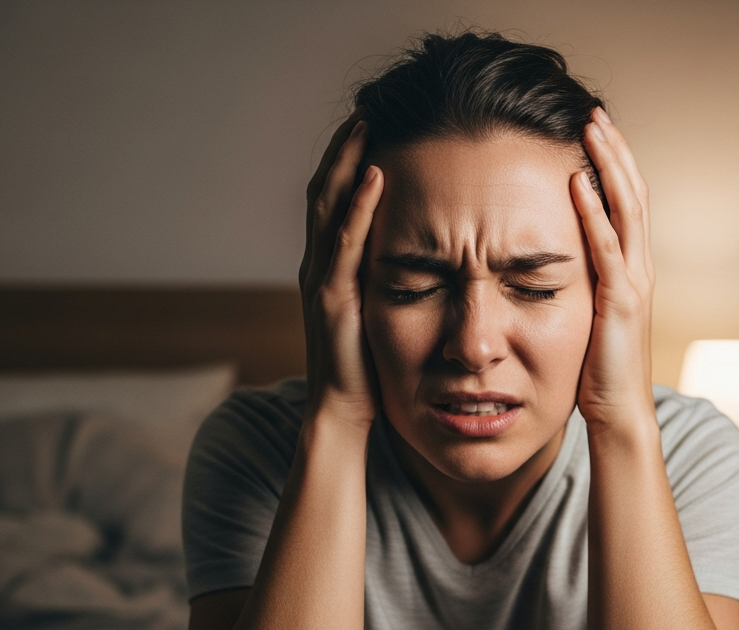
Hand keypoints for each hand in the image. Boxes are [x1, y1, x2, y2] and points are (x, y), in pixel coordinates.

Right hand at [299, 110, 384, 428]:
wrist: (343, 413)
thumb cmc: (368, 369)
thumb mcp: (381, 314)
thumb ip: (388, 282)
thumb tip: (419, 256)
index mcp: (332, 267)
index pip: (336, 200)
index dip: (350, 161)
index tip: (374, 124)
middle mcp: (320, 265)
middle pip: (326, 191)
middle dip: (344, 148)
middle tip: (368, 107)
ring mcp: (322, 280)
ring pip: (328, 207)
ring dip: (347, 162)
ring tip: (367, 122)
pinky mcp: (332, 299)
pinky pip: (345, 243)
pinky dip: (359, 207)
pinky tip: (376, 175)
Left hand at [571, 108, 654, 431]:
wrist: (619, 412)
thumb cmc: (600, 374)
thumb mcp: (591, 320)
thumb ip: (586, 290)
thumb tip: (562, 269)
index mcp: (633, 273)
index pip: (628, 207)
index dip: (615, 168)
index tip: (595, 136)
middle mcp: (640, 271)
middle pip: (633, 195)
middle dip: (615, 153)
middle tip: (595, 115)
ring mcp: (633, 284)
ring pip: (627, 210)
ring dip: (608, 166)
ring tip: (591, 130)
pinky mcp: (619, 302)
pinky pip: (606, 247)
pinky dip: (593, 212)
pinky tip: (576, 183)